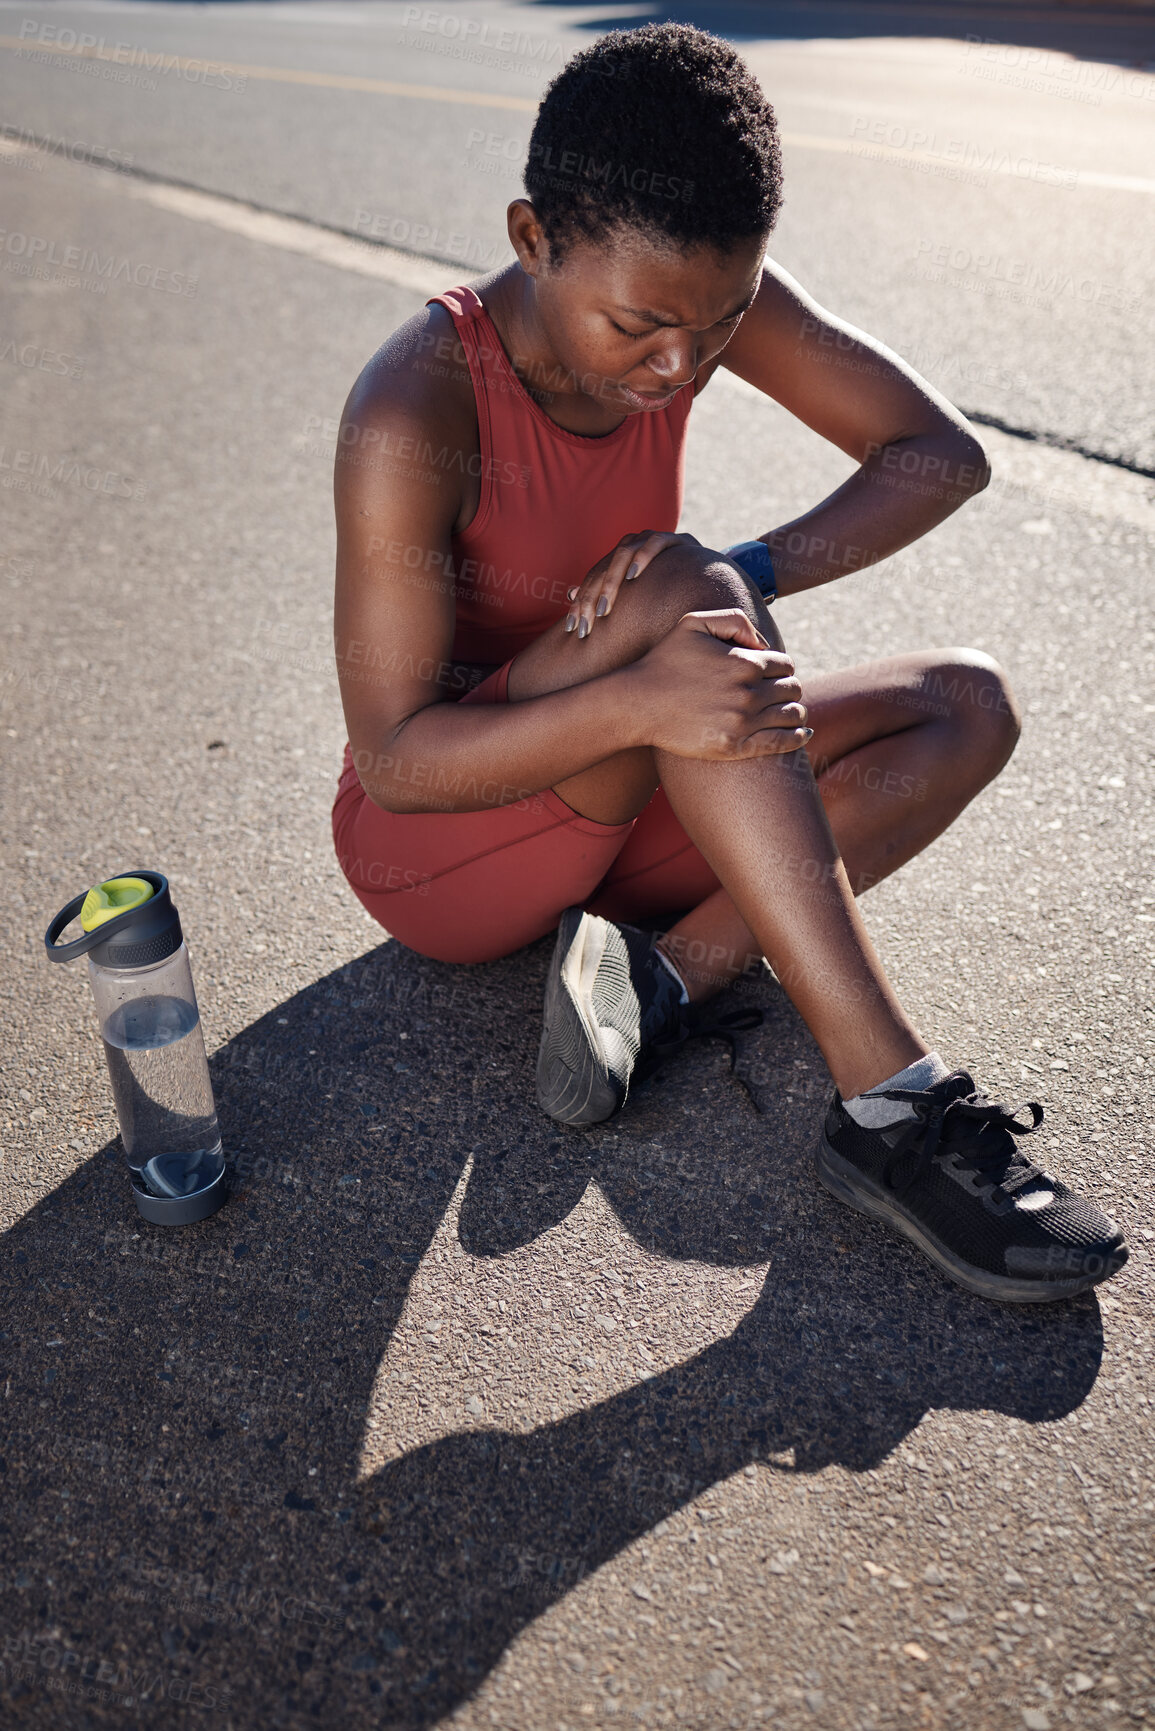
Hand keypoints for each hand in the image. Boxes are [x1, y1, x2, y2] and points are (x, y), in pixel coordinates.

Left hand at [565, 531, 701, 637]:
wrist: (705, 574)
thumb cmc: (664, 588)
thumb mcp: (634, 594)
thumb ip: (605, 592)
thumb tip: (569, 593)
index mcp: (618, 559)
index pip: (592, 579)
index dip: (581, 603)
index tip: (574, 630)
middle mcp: (632, 545)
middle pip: (603, 568)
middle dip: (592, 599)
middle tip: (587, 626)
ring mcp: (652, 538)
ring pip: (622, 555)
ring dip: (611, 582)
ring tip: (604, 609)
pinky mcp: (675, 539)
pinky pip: (655, 542)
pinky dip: (643, 556)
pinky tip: (633, 575)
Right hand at [627, 610, 810, 759]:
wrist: (638, 703)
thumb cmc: (664, 661)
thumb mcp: (694, 622)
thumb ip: (734, 620)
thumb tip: (763, 643)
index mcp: (744, 662)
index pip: (784, 664)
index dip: (781, 668)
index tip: (772, 674)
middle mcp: (748, 692)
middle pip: (792, 689)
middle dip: (788, 688)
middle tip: (779, 693)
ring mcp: (742, 722)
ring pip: (792, 715)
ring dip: (795, 711)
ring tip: (789, 712)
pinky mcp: (734, 747)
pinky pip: (781, 743)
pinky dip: (798, 737)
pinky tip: (803, 733)